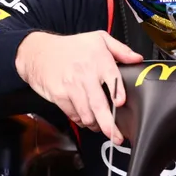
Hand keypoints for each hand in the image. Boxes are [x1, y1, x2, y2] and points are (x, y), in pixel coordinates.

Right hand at [15, 31, 143, 142]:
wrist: (38, 52)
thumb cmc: (71, 47)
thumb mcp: (98, 39)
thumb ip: (121, 49)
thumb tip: (137, 59)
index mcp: (99, 60)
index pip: (112, 79)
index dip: (117, 93)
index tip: (120, 103)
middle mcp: (85, 74)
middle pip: (99, 104)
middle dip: (108, 124)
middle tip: (117, 136)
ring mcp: (71, 86)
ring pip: (86, 114)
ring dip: (95, 124)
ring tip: (101, 126)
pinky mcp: (59, 96)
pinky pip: (73, 114)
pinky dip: (81, 121)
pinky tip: (86, 119)